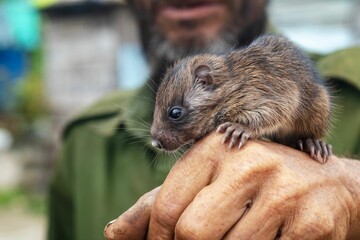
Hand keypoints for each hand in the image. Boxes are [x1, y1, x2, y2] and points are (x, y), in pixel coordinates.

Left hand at [104, 132, 359, 239]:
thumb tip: (111, 233)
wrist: (325, 185)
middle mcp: (248, 162)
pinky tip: (270, 238)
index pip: (167, 207)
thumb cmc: (254, 185)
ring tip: (241, 233)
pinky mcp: (309, 222)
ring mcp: (282, 191)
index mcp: (216, 148)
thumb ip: (160, 205)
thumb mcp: (205, 184)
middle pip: (192, 232)